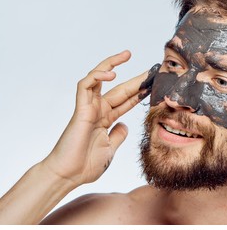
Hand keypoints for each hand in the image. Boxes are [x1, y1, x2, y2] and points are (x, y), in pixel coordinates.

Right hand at [42, 50, 155, 186]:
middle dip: (135, 79)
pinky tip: (111, 73)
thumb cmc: (86, 165)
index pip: (126, 101)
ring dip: (112, 64)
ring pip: (98, 78)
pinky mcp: (80, 109)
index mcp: (106, 119)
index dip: (140, 92)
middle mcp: (98, 111)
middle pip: (119, 89)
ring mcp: (89, 108)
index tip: (154, 85)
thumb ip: (118, 135)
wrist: (69, 175)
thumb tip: (124, 125)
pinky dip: (97, 76)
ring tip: (127, 54)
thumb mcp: (110, 148)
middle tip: (151, 68)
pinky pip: (85, 86)